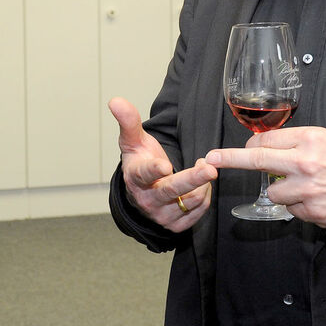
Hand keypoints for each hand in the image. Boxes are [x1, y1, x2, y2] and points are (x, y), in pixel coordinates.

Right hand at [109, 97, 214, 230]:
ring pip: (190, 200)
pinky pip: (199, 211)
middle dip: (192, 179)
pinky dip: (205, 196)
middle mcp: (147, 200)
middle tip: (210, 169)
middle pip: (172, 190)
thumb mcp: (133, 141)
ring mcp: (161, 215)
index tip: (164, 165)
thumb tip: (116, 100)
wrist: (143, 193)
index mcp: (135, 177)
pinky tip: (202, 184)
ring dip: (203, 182)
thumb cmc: (140, 161)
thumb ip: (128, 121)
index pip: (144, 174)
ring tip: (203, 167)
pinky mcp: (175, 225)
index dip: (154, 170)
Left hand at [205, 126, 325, 226]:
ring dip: (282, 190)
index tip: (230, 149)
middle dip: (231, 158)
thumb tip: (262, 146)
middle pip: (258, 161)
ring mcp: (309, 190)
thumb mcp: (325, 138)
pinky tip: (316, 198)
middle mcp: (305, 164)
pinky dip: (299, 205)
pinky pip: (291, 210)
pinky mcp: (314, 212)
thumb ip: (294, 142)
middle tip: (212, 158)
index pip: (265, 140)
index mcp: (309, 141)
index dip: (249, 145)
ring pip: (273, 193)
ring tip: (305, 186)